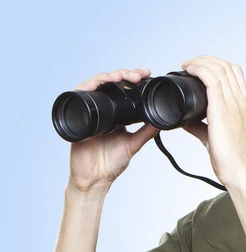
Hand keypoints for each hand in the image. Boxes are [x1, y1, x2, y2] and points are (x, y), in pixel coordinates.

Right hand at [68, 68, 158, 192]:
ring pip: (96, 85)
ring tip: (120, 77)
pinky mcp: (78, 116)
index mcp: (117, 114)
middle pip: (110, 83)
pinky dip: (86, 87)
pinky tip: (94, 85)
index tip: (146, 73)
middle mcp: (103, 109)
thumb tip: (161, 121)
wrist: (94, 178)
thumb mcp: (133, 145)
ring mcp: (90, 111)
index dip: (133, 79)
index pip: (124, 89)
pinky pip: (79, 96)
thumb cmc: (110, 164)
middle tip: (137, 75)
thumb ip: (146, 133)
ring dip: (107, 77)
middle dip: (124, 74)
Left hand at [180, 56, 245, 187]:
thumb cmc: (232, 159)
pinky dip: (199, 69)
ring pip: (220, 68)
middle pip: (227, 66)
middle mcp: (241, 100)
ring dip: (201, 61)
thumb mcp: (215, 136)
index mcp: (243, 106)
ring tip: (187, 65)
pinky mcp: (223, 108)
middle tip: (190, 64)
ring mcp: (234, 103)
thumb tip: (186, 121)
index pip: (235, 73)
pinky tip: (189, 70)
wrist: (240, 171)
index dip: (217, 65)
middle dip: (206, 59)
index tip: (200, 68)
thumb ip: (201, 126)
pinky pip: (211, 78)